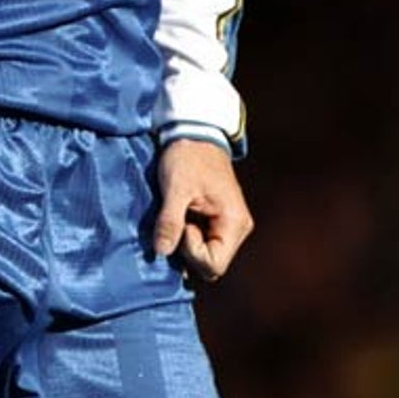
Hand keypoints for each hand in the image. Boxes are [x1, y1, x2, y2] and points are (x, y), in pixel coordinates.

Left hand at [153, 137, 253, 281]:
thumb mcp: (176, 187)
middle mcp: (237, 229)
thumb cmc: (188, 157)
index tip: (183, 224)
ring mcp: (228, 225)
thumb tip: (161, 252)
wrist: (195, 133)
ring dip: (186, 243)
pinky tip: (178, 220)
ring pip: (206, 254)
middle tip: (177, 221)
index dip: (192, 252)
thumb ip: (170, 221)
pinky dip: (188, 237)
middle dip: (188, 251)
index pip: (214, 264)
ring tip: (176, 217)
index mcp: (234, 223)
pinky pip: (204, 242)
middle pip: (211, 264)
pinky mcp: (217, 220)